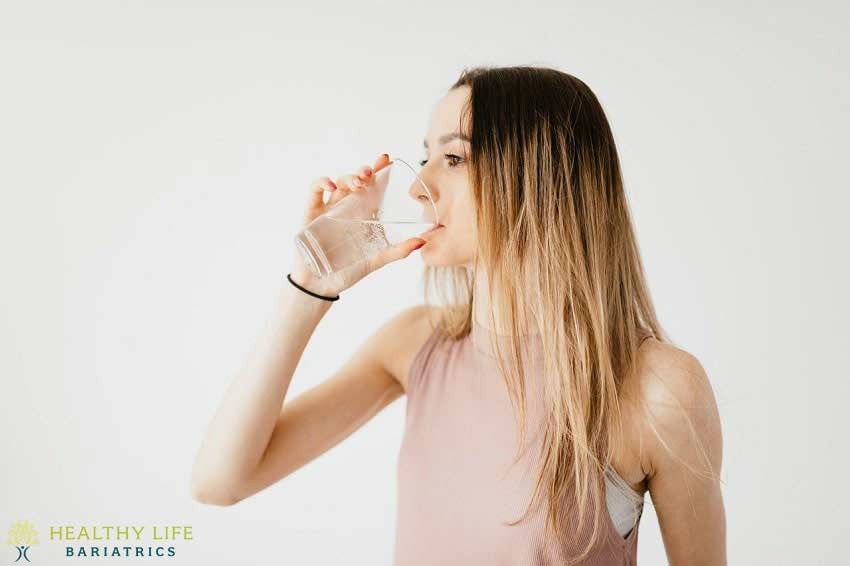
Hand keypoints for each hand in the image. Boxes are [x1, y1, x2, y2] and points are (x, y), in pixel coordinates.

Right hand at [291, 153, 426, 296]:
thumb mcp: (376, 260)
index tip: (388, 159)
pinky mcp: (311, 213)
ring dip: (349, 177)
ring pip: (338, 183)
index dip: (379, 171)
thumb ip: (398, 250)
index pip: (373, 186)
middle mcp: (347, 208)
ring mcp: (328, 209)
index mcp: (363, 214)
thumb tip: (423, 241)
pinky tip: (332, 186)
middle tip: (372, 171)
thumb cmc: (348, 271)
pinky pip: (314, 191)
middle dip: (365, 171)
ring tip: (359, 182)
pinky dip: (322, 183)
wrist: (321, 286)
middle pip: (356, 180)